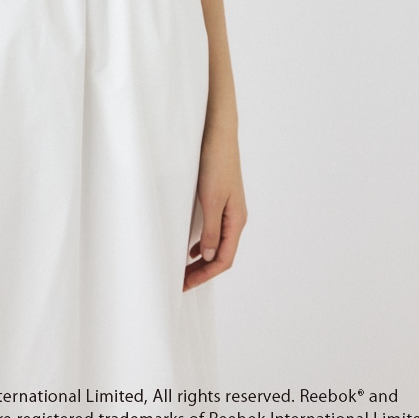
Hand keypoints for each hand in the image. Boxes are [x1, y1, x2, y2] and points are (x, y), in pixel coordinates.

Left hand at [183, 125, 247, 290]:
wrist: (218, 133)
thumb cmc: (216, 162)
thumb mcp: (211, 199)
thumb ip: (211, 229)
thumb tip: (207, 256)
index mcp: (236, 220)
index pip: (224, 259)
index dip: (205, 275)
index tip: (185, 284)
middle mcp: (236, 218)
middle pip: (221, 254)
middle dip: (202, 271)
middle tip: (181, 282)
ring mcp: (229, 209)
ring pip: (217, 243)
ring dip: (202, 259)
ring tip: (184, 270)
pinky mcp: (220, 199)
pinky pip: (214, 230)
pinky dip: (202, 243)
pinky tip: (190, 248)